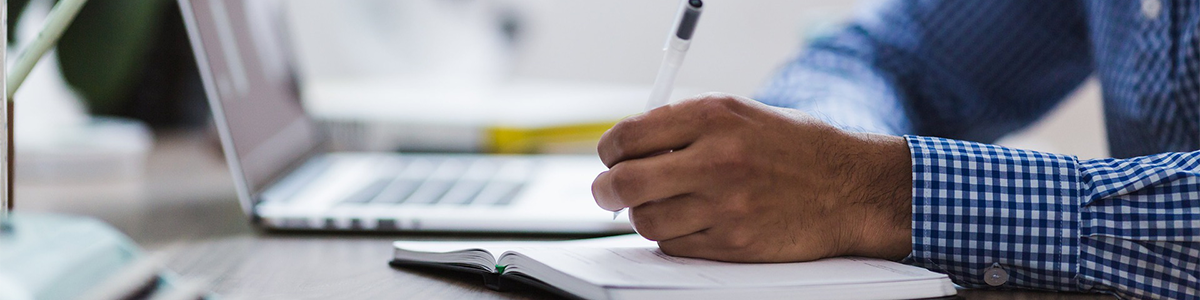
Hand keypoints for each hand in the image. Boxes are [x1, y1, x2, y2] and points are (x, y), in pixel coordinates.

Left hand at [592, 93, 911, 261]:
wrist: (851, 188)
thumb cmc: (795, 148)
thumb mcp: (741, 115)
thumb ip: (685, 126)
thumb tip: (629, 147)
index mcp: (713, 117)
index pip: (628, 136)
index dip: (609, 151)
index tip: (610, 158)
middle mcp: (716, 159)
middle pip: (625, 183)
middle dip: (606, 190)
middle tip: (608, 192)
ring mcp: (724, 205)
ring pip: (645, 221)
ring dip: (643, 216)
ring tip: (661, 206)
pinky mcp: (733, 243)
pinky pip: (674, 246)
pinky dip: (672, 237)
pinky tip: (691, 222)